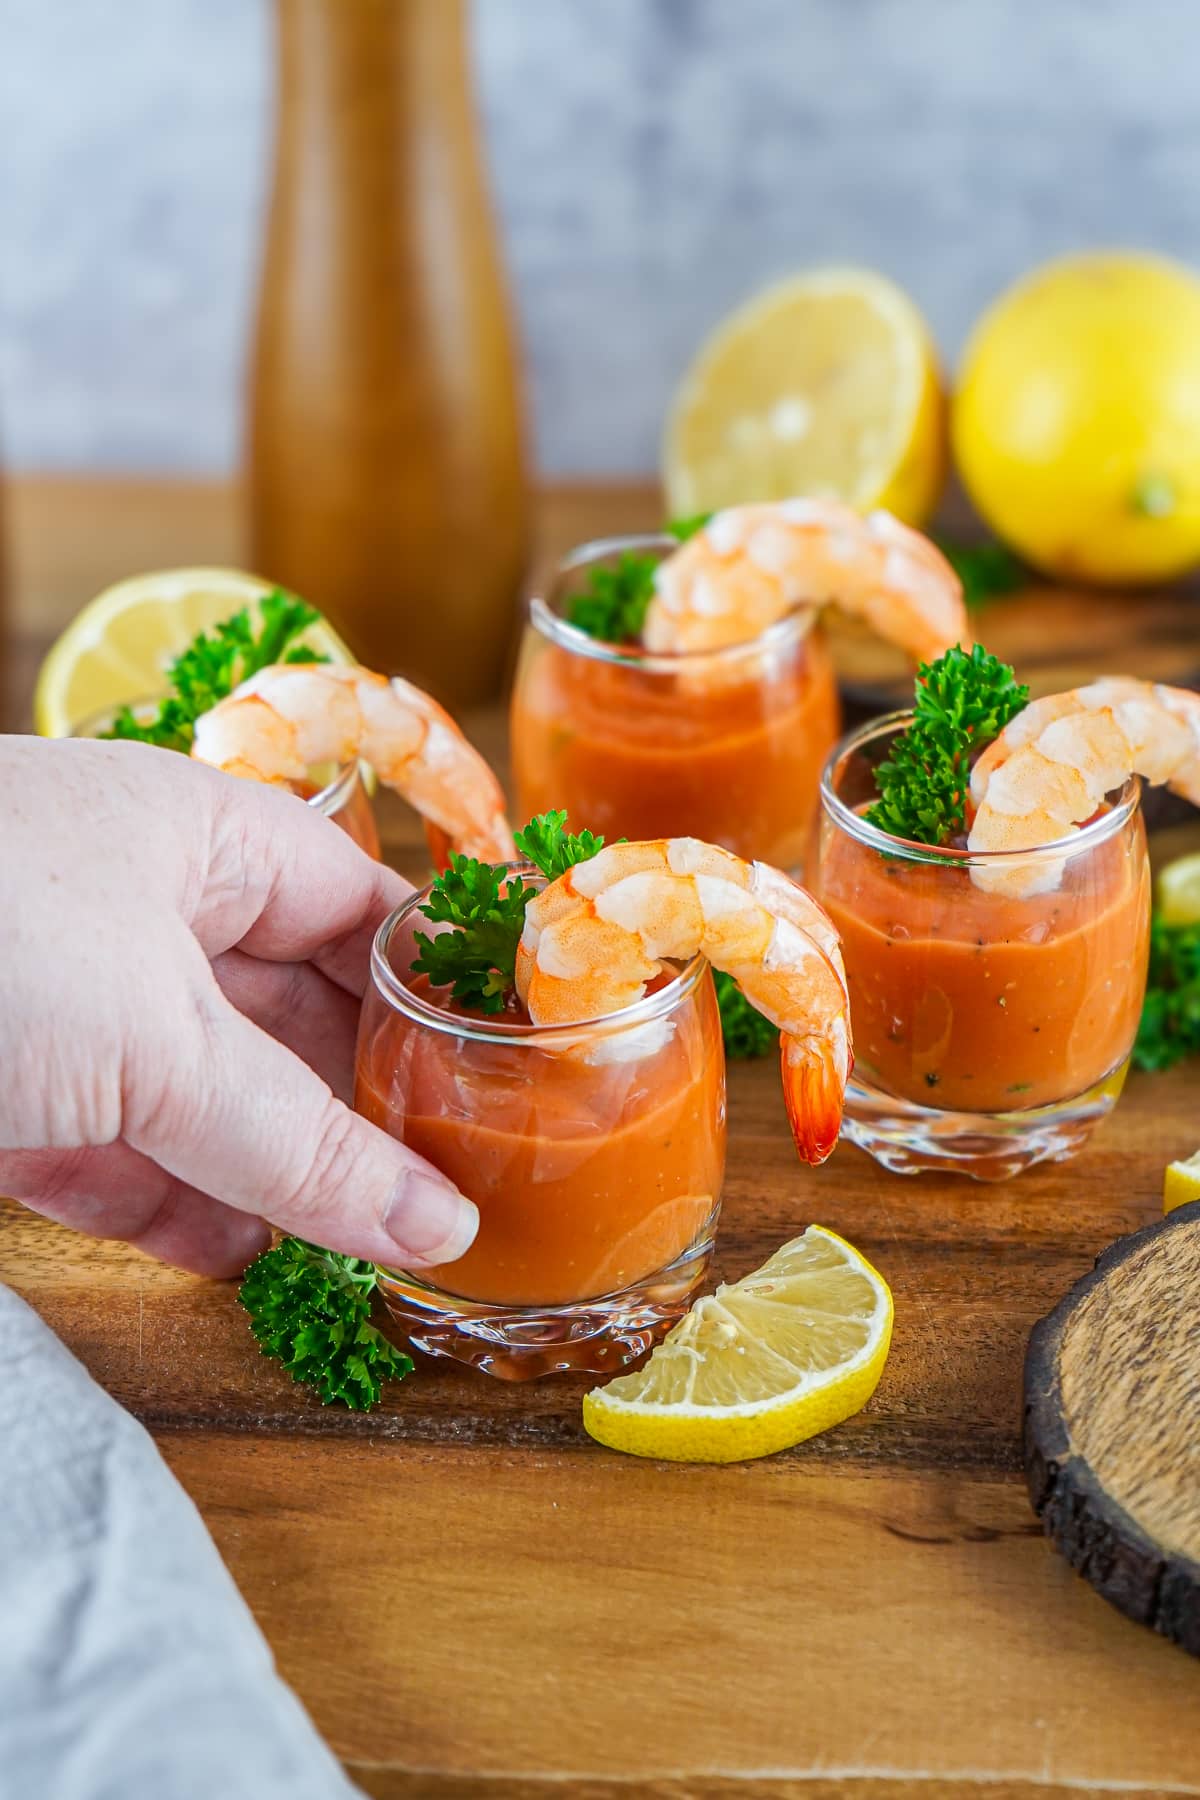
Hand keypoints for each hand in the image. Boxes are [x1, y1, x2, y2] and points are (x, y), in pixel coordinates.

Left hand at [0, 737, 478, 1275]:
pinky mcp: (5, 1096)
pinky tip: (237, 1260)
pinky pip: (113, 1156)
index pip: (355, 907)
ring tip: (367, 1247)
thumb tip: (437, 1223)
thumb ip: (298, 1144)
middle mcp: (139, 912)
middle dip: (359, 1101)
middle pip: (288, 1012)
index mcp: (197, 837)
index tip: (506, 1072)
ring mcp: (67, 1005)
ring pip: (201, 1097)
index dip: (432, 988)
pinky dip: (173, 1210)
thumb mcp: (155, 1040)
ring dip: (274, 1175)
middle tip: (448, 1185)